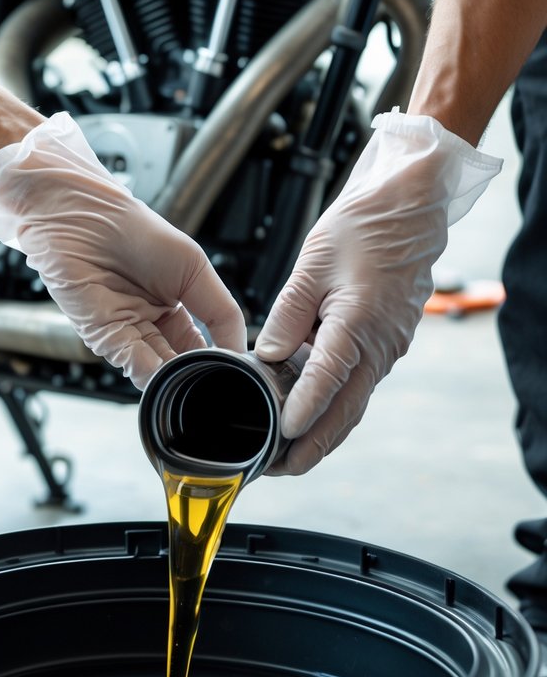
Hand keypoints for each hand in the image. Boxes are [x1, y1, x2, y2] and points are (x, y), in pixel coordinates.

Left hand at [0, 111, 246, 387]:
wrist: (82, 217)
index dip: (219, 359)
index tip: (236, 375)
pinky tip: (166, 374)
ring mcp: (125, 328)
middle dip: (196, 376)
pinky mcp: (101, 335)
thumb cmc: (136, 229)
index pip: (203, 343)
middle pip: (179, 360)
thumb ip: (219, 311)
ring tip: (195, 383)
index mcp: (176, 301)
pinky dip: (149, 372)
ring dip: (174, 378)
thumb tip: (236, 351)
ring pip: (156, 366)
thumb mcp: (194, 267)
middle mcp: (150, 318)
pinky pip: (131, 361)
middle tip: (216, 388)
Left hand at [256, 111, 501, 473]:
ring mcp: (388, 348)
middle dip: (311, 445)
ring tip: (288, 452)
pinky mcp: (387, 342)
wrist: (408, 207)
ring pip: (353, 403)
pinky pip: (359, 383)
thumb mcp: (313, 263)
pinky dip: (335, 403)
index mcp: (359, 323)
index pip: (326, 381)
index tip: (280, 437)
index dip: (301, 412)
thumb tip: (268, 354)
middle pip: (344, 412)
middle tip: (278, 469)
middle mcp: (379, 345)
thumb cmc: (365, 226)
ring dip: (323, 430)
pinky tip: (309, 410)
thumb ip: (288, 313)